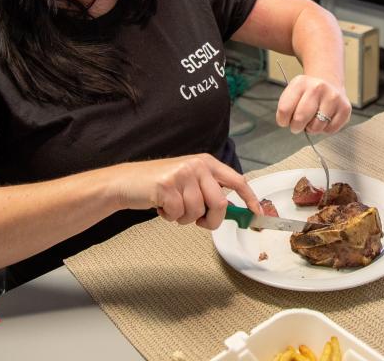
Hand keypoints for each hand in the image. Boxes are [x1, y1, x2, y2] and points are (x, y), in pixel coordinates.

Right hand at [111, 154, 260, 229]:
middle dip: (211, 220)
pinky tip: (162, 206)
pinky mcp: (167, 185)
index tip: (257, 213)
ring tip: (172, 206)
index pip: (236, 180)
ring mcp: (182, 174)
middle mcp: (197, 165)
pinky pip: (179, 214)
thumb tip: (235, 211)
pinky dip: (170, 217)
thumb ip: (210, 190)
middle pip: (220, 203)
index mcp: (207, 163)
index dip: (249, 199)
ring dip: (185, 218)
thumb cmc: (160, 185)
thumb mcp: (190, 181)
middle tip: (198, 220)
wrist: (127, 182)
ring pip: (198, 212)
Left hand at [276, 75, 351, 134]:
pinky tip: (325, 119)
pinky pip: (330, 130)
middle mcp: (317, 87)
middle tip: (298, 125)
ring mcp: (333, 97)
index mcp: (300, 83)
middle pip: (300, 119)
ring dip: (311, 129)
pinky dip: (325, 129)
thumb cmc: (307, 94)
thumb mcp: (292, 94)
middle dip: (296, 127)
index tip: (285, 120)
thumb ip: (286, 108)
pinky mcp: (345, 108)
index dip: (283, 120)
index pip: (284, 109)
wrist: (328, 84)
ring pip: (316, 127)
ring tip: (313, 119)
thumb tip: (287, 123)